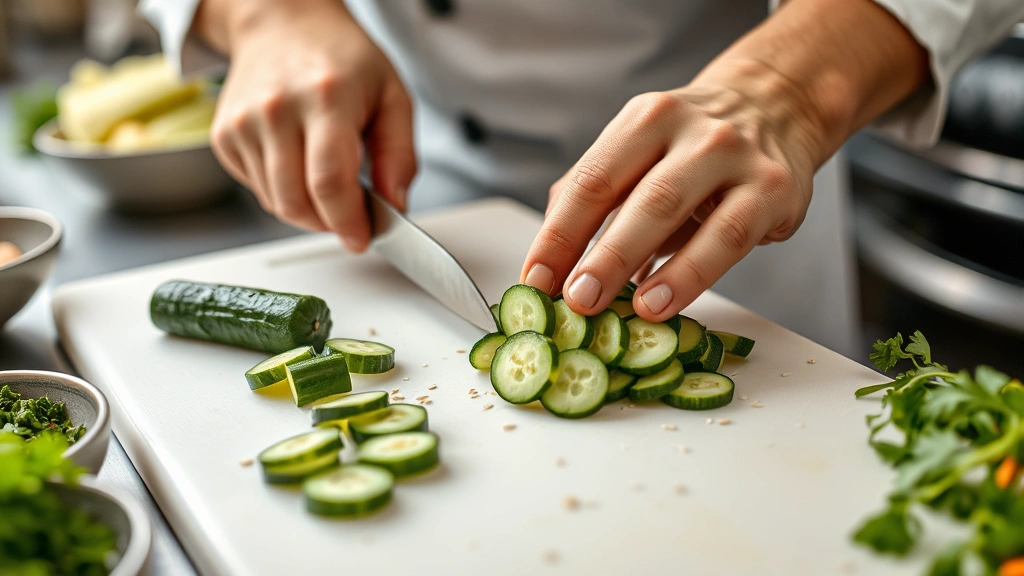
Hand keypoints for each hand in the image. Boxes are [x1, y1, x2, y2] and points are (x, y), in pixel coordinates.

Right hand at [202, 0, 415, 250]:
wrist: (283, 24)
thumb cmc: (342, 59)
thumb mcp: (393, 96)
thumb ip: (399, 154)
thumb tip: (394, 204)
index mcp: (326, 98)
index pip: (329, 181)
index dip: (347, 221)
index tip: (361, 239)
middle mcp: (277, 109)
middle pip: (297, 201)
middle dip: (328, 223)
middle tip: (350, 215)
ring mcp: (244, 123)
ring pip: (276, 203)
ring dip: (308, 211)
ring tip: (328, 182)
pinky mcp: (223, 136)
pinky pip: (258, 190)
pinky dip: (283, 192)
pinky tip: (298, 162)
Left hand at [521, 61, 818, 321]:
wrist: (776, 106)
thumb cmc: (693, 147)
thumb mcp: (642, 152)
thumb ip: (598, 195)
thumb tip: (552, 260)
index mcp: (643, 121)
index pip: (591, 181)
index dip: (559, 234)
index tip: (535, 280)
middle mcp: (689, 131)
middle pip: (635, 197)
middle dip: (600, 254)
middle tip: (574, 300)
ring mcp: (735, 157)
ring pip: (681, 213)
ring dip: (647, 265)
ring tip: (624, 310)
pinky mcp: (773, 190)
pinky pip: (729, 238)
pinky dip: (692, 274)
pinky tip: (665, 302)